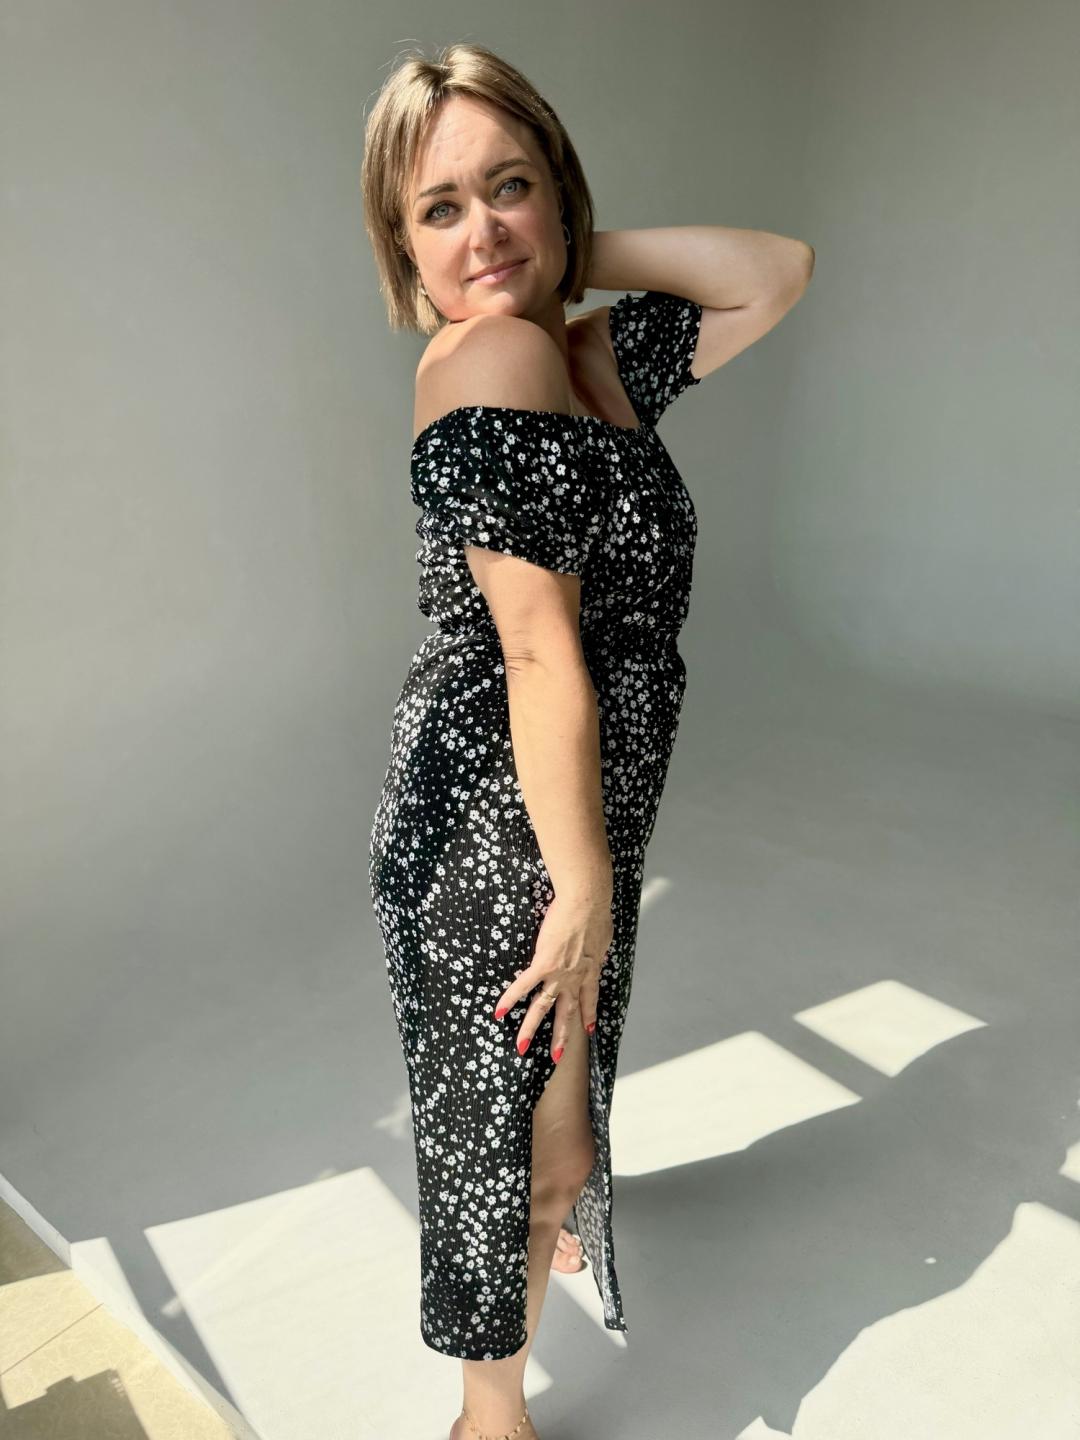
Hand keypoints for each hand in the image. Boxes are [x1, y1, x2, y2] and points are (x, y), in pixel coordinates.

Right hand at [494, 891, 613, 1058]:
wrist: (587, 902)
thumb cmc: (597, 911)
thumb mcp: (603, 935)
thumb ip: (597, 945)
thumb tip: (597, 941)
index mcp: (591, 970)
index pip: (589, 999)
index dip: (587, 1015)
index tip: (587, 1030)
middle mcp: (575, 978)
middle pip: (567, 1013)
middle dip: (561, 1037)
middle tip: (557, 1057)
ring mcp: (559, 973)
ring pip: (542, 1007)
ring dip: (530, 1028)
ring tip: (521, 1046)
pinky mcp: (543, 963)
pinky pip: (524, 985)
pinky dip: (510, 999)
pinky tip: (499, 1012)